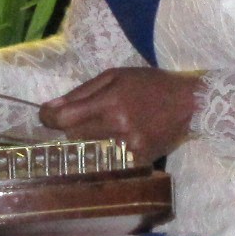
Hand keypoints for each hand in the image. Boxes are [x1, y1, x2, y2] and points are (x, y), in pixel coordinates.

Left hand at [37, 68, 201, 162]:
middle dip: (71, 126)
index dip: (48, 117)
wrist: (189, 103)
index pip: (64, 118)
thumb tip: (50, 107)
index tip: (46, 115)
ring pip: (90, 149)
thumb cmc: (149, 84)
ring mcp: (128, 146)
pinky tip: (120, 138)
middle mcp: (117, 126)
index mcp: (109, 102)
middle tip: (83, 117)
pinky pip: (109, 159)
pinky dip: (108, 150)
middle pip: (74, 135)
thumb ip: (82, 92)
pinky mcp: (138, 159)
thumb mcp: (115, 76)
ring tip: (106, 126)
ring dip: (90, 139)